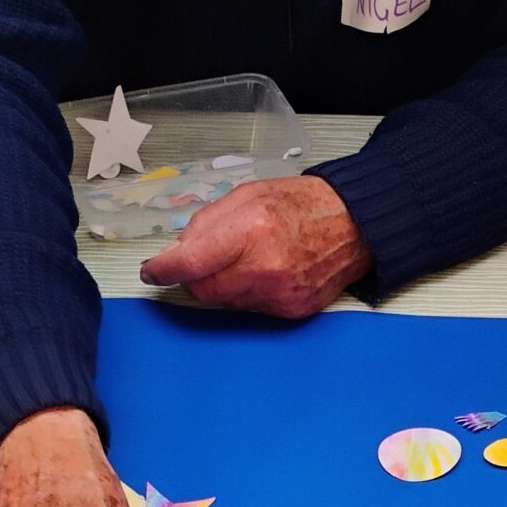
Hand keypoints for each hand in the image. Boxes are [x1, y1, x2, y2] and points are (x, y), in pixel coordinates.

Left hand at [136, 176, 370, 317]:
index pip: (190, 263)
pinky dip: (247, 293)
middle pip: (203, 291)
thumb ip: (207, 223)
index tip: (152, 272)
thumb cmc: (303, 205)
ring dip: (221, 285)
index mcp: (252, 231)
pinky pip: (251, 309)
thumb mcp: (248, 195)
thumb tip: (178, 250)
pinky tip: (264, 272)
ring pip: (225, 303)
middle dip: (192, 278)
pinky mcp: (291, 310)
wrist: (354, 226)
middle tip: (198, 261)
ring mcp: (280, 294)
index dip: (163, 270)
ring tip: (243, 259)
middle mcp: (266, 268)